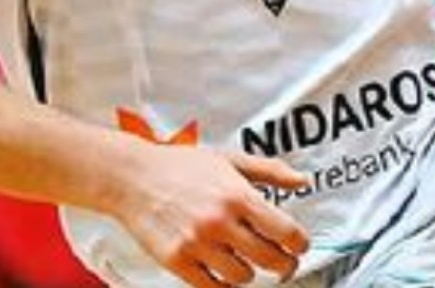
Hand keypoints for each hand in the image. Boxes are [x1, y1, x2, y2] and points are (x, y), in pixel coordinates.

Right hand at [114, 142, 309, 286]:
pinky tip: (223, 269)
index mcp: (237, 194)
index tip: (299, 246)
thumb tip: (302, 181)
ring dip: (250, 271)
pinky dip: (224, 282)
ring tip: (245, 258)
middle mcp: (220, 221)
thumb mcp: (229, 159)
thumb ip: (270, 171)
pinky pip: (214, 287)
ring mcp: (198, 243)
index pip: (286, 231)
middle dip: (284, 264)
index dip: (300, 244)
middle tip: (283, 262)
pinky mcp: (178, 261)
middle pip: (271, 260)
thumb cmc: (181, 166)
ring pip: (244, 277)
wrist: (133, 176)